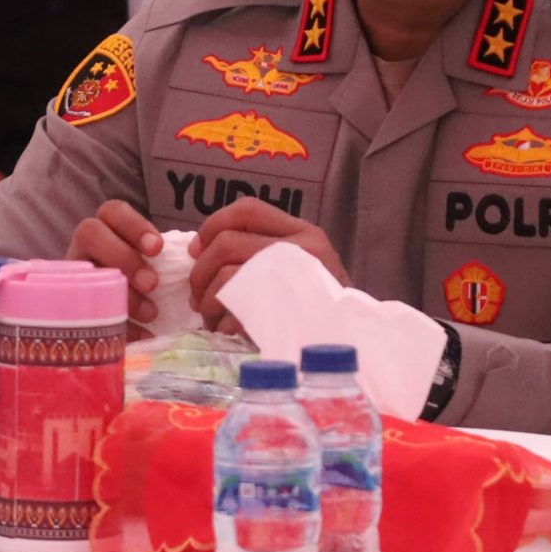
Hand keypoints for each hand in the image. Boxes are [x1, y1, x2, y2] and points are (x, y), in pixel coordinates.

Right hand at [69, 199, 164, 327]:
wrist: (107, 322)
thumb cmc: (138, 285)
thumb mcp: (147, 266)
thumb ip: (161, 259)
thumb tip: (195, 258)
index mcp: (106, 230)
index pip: (112, 211)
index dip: (134, 225)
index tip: (158, 248)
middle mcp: (83, 248)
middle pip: (89, 232)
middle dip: (124, 256)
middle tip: (152, 283)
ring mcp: (72, 274)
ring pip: (84, 270)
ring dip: (121, 292)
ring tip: (150, 312)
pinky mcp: (70, 305)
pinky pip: (86, 311)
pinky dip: (120, 326)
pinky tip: (142, 335)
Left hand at [190, 197, 350, 329]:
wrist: (353, 342)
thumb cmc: (319, 307)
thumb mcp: (303, 267)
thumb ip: (262, 250)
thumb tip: (200, 250)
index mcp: (303, 233)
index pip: (247, 210)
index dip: (212, 225)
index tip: (197, 250)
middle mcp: (303, 249)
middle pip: (227, 243)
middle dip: (201, 272)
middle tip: (198, 297)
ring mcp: (295, 280)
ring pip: (226, 276)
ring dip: (207, 302)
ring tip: (212, 318)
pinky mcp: (287, 315)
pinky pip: (236, 311)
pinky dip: (221, 324)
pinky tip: (227, 333)